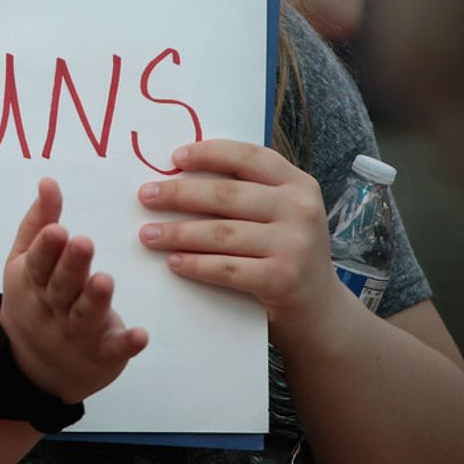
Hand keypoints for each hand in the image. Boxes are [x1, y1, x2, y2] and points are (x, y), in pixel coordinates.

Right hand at [0, 178, 147, 403]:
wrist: (31, 370)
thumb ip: (38, 224)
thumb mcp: (24, 263)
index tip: (58, 230)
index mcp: (32, 282)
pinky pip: (113, 350)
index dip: (47, 248)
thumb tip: (48, 182)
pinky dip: (126, 344)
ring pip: (85, 316)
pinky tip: (140, 335)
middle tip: (84, 243)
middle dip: (71, 266)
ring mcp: (75, 334)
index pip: (38, 263)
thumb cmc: (32, 302)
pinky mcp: (101, 355)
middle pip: (62, 287)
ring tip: (105, 280)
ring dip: (95, 300)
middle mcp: (52, 308)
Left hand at [137, 140, 345, 347]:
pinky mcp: (283, 279)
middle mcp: (300, 209)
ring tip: (147, 234)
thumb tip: (179, 172)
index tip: (173, 159)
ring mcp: (294, 245)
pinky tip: (172, 262)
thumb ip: (246, 190)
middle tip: (144, 196)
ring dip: (177, 233)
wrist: (319, 310)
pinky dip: (195, 264)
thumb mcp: (279, 212)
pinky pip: (226, 267)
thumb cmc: (285, 252)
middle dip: (178, 194)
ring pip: (221, 233)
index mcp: (298, 183)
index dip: (208, 153)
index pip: (248, 157)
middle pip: (226, 194)